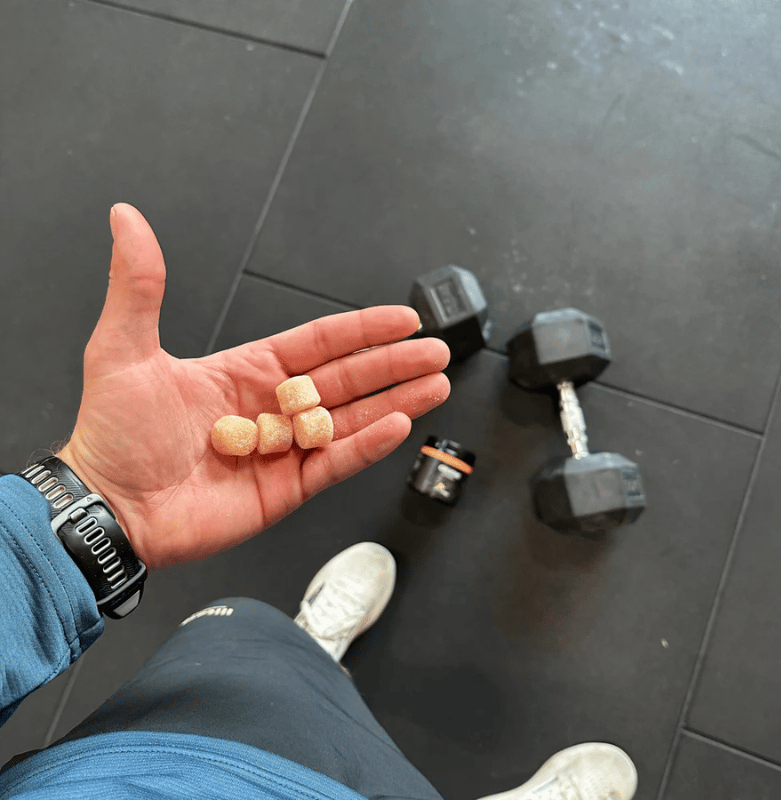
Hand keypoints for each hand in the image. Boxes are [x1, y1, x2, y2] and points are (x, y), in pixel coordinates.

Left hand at [56, 204, 449, 570]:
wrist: (107, 506)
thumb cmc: (112, 433)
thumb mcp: (123, 350)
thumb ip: (139, 286)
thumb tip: (127, 220)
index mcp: (247, 371)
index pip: (319, 343)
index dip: (362, 329)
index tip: (401, 318)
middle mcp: (272, 408)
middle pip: (347, 379)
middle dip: (394, 364)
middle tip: (434, 352)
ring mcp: (282, 450)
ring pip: (351, 420)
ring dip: (395, 401)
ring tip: (435, 385)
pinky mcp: (285, 488)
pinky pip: (335, 463)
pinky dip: (367, 445)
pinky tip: (398, 425)